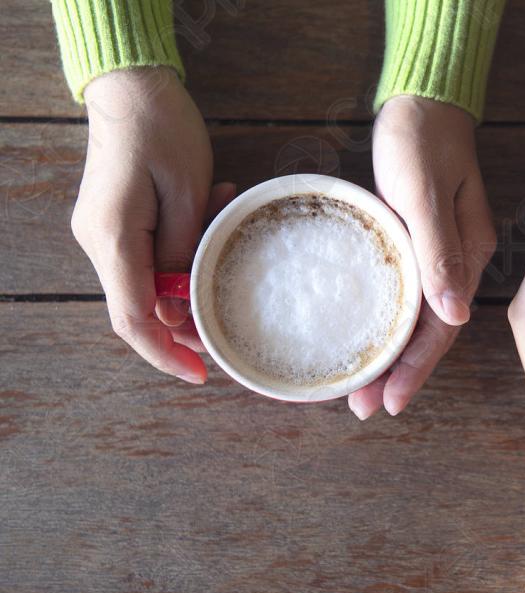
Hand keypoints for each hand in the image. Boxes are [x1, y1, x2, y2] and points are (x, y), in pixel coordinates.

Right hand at [73, 67, 234, 383]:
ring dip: (188, 283)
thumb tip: (179, 303)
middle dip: (184, 323)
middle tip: (227, 317)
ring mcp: (102, 235)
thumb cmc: (163, 130)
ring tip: (220, 242)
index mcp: (113, 237)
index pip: (133, 318)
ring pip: (145, 286)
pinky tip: (206, 220)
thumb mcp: (187, 193)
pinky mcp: (114, 225)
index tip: (200, 373)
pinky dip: (180, 258)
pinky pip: (147, 260)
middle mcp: (98, 243)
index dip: (166, 353)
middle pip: (138, 309)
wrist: (131, 88)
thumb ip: (182, 253)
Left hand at [349, 96, 495, 417]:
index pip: (444, 326)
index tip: (391, 401)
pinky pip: (406, 293)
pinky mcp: (419, 242)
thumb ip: (440, 252)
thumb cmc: (422, 142)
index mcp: (468, 254)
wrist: (422, 103)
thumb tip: (453, 316)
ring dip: (393, 354)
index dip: (418, 367)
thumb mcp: (426, 194)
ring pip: (418, 317)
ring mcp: (439, 253)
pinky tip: (371, 336)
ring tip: (362, 388)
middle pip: (431, 331)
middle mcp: (457, 262)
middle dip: (401, 372)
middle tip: (365, 407)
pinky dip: (389, 321)